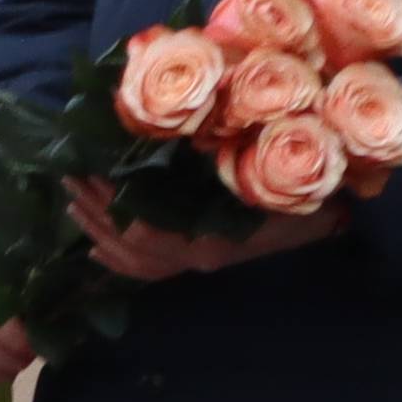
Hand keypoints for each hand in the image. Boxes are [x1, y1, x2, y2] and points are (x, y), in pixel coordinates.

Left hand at [67, 178, 350, 286]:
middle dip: (97, 212)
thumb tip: (174, 130)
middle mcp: (200, 258)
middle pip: (132, 247)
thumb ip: (223, 157)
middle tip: (71, 177)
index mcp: (212, 238)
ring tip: (73, 201)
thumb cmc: (302, 190)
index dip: (115, 204)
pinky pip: (150, 272)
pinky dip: (117, 261)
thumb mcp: (264, 170)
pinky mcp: (199, 262)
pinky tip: (94, 249)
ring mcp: (199, 265)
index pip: (147, 232)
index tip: (94, 169)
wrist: (330, 218)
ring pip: (135, 262)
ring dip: (99, 232)